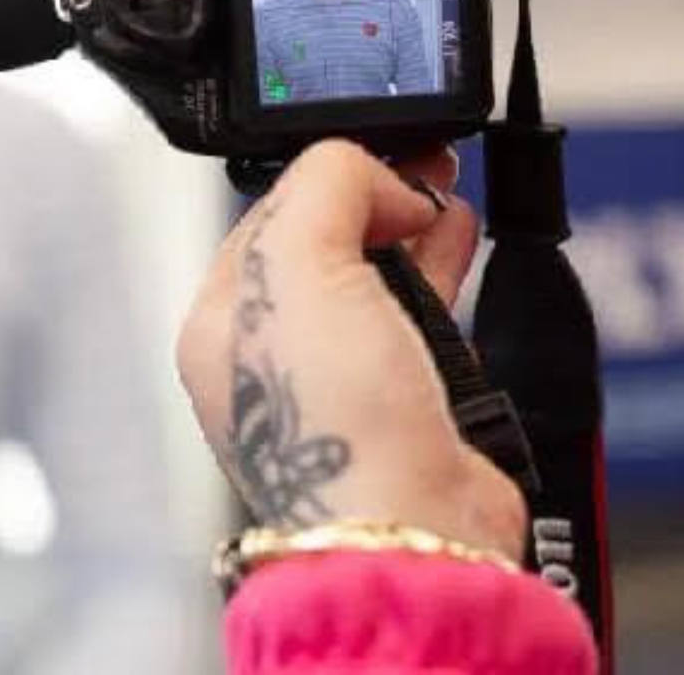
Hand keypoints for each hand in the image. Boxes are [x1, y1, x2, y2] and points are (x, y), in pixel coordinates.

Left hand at [175, 140, 525, 557]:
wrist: (412, 530)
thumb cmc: (335, 426)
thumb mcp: (298, 262)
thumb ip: (326, 185)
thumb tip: (383, 180)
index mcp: (221, 324)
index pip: (269, 214)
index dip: (329, 175)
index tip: (381, 153)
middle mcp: (273, 358)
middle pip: (325, 244)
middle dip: (374, 196)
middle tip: (422, 163)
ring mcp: (339, 387)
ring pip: (376, 279)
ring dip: (413, 230)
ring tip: (446, 196)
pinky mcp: (405, 408)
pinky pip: (421, 321)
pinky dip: (443, 276)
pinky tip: (462, 243)